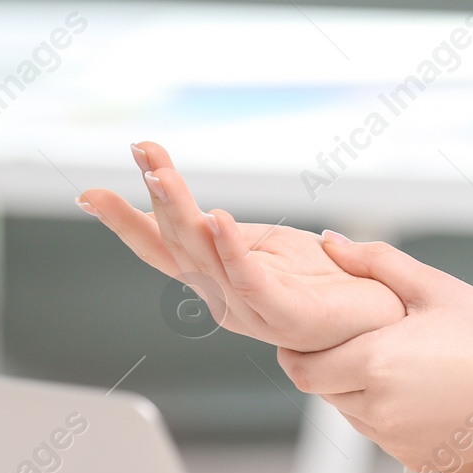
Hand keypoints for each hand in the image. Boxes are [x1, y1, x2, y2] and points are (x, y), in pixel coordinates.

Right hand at [78, 142, 404, 351]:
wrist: (382, 319)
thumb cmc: (330, 283)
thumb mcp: (269, 247)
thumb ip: (231, 238)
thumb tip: (199, 215)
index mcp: (217, 277)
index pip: (161, 246)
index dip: (126, 221)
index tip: (89, 192)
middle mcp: (224, 297)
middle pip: (176, 243)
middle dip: (157, 196)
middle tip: (142, 153)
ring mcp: (252, 310)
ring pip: (204, 257)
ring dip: (181, 211)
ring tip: (162, 172)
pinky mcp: (287, 315)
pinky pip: (250, 281)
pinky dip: (230, 249)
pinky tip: (216, 218)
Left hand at [277, 235, 472, 471]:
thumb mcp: (436, 287)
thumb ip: (375, 263)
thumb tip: (330, 241)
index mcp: (375, 364)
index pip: (303, 369)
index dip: (298, 352)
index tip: (307, 336)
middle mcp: (379, 411)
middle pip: (323, 393)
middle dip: (328, 367)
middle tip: (354, 341)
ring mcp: (397, 442)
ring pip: (351, 415)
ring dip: (356, 391)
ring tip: (394, 362)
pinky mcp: (417, 460)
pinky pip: (382, 435)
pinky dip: (386, 414)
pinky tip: (420, 390)